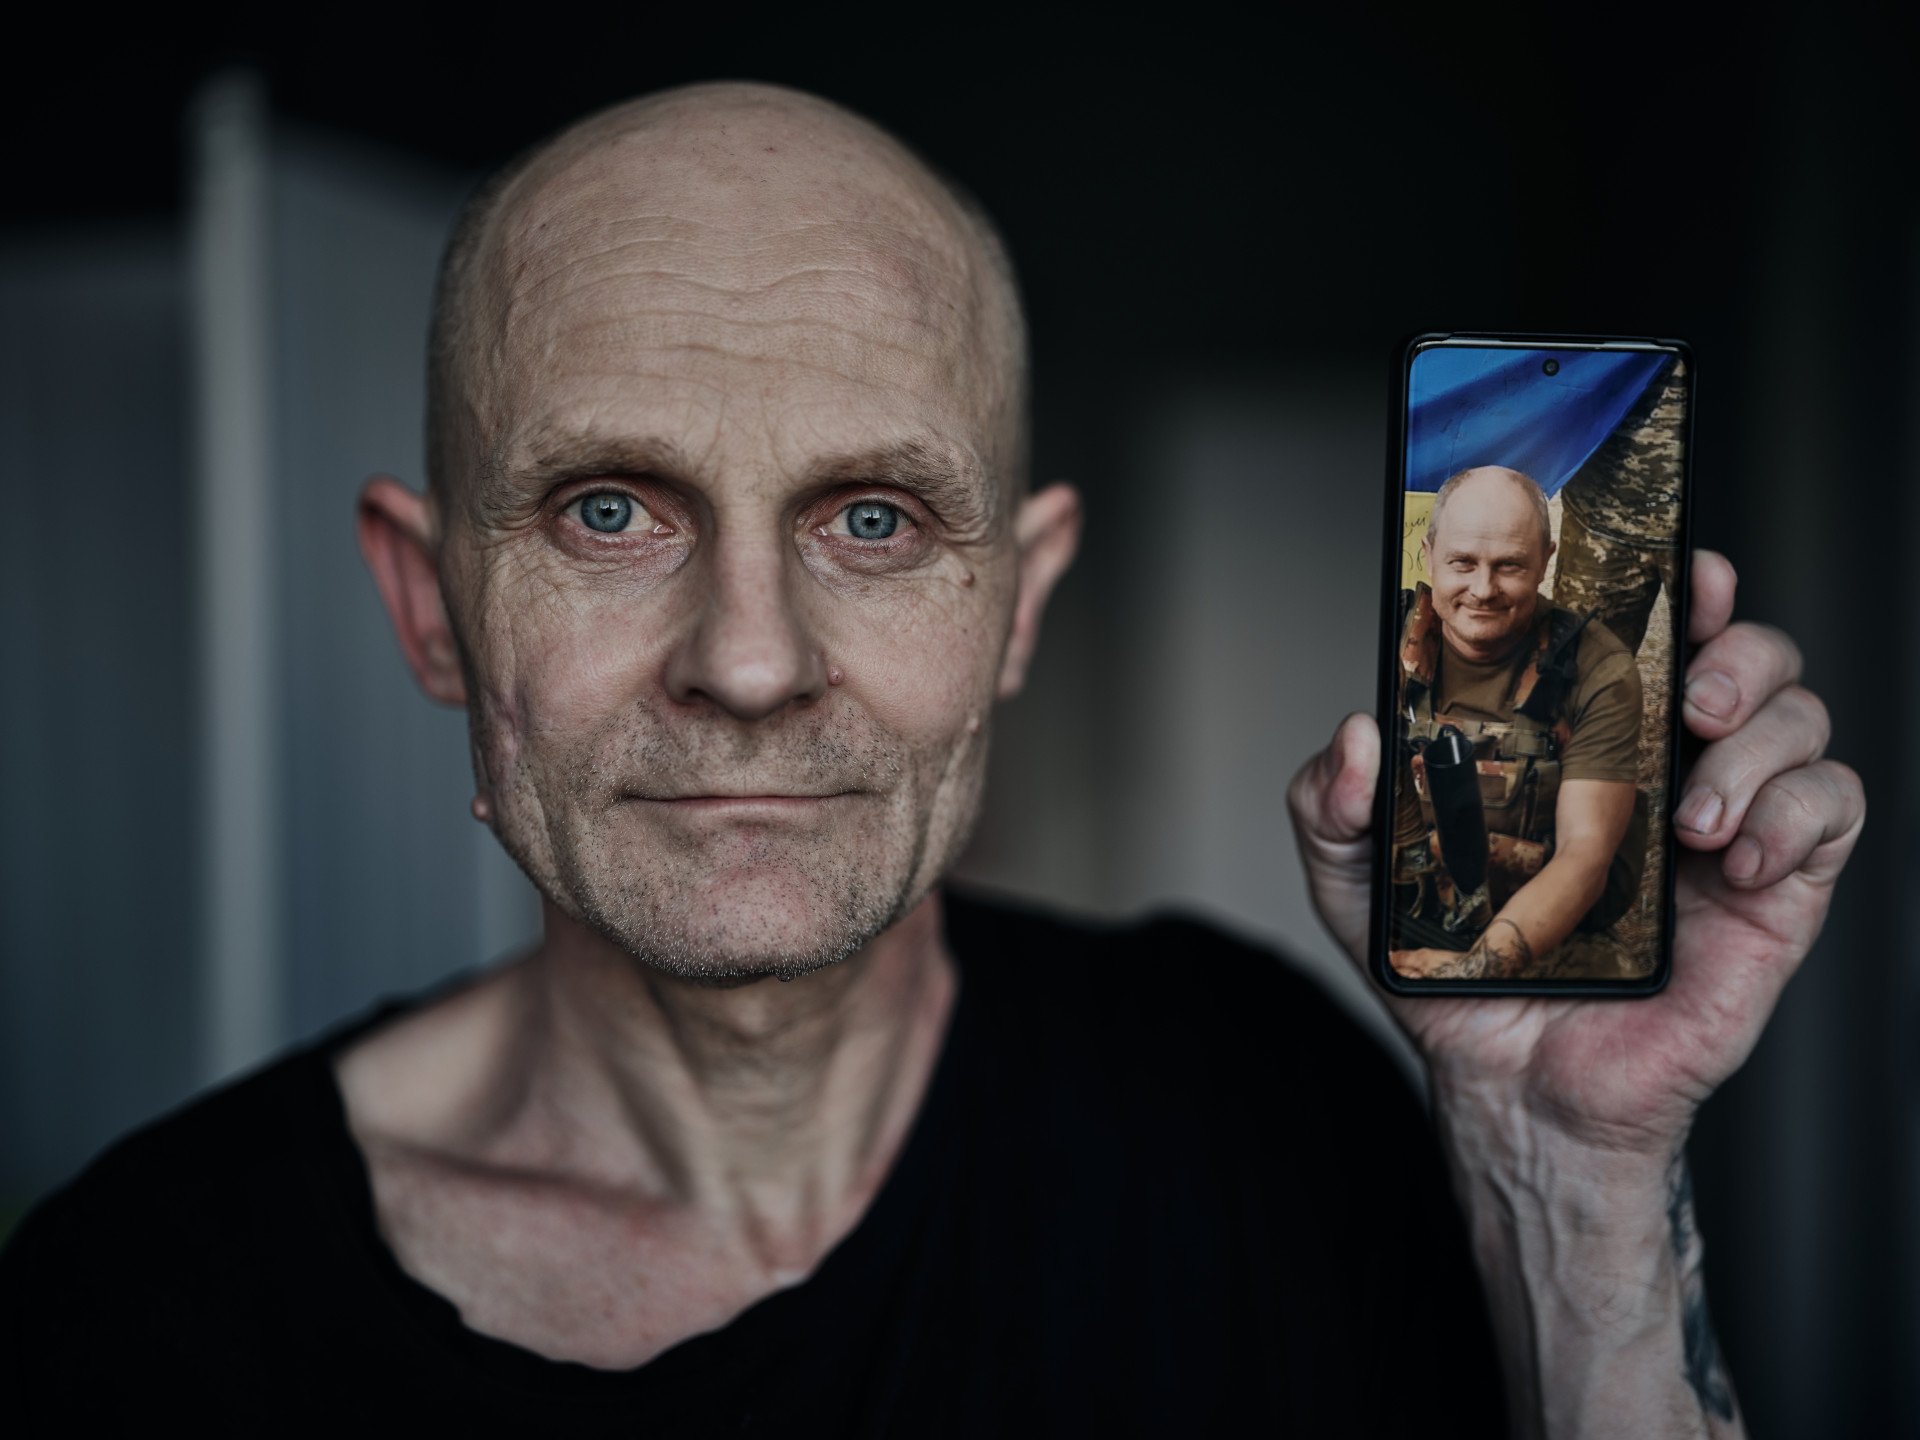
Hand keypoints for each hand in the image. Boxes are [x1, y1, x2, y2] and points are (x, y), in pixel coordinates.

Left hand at [1288, 551, 1864, 1155]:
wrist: (1512, 1085)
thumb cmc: (1453, 975)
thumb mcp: (1360, 881)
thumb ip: (1335, 802)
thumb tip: (1361, 731)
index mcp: (1578, 744)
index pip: (1645, 633)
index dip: (1674, 584)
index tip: (1673, 568)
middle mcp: (1663, 766)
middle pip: (1747, 654)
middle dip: (1738, 649)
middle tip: (1689, 697)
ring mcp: (1726, 822)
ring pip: (1801, 718)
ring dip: (1760, 743)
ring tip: (1690, 814)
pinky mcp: (1773, 889)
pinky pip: (1832, 811)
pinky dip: (1795, 814)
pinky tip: (1728, 858)